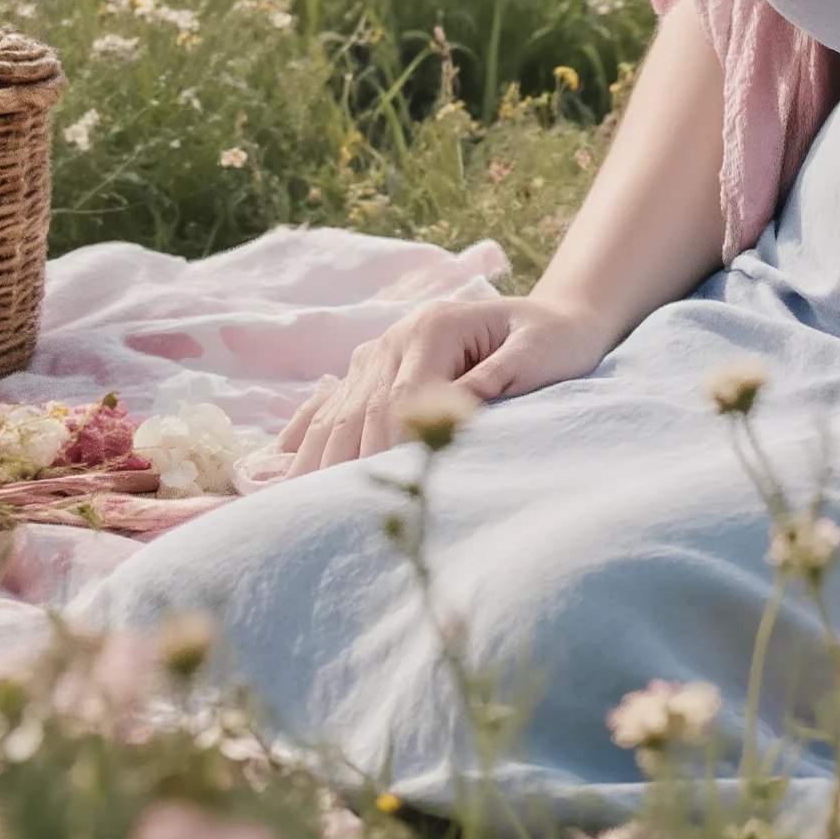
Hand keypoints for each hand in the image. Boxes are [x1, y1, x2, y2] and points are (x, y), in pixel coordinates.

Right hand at [274, 294, 615, 474]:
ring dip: (316, 456)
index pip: (397, 396)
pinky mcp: (378, 365)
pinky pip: (333, 399)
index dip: (383, 447)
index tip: (371, 494)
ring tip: (292, 506)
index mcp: (436, 326)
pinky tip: (280, 462)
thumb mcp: (537, 355)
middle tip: (319, 518)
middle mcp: (399, 334)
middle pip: (359, 406)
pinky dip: (308, 429)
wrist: (558, 320)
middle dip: (340, 463)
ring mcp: (383, 349)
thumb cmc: (554, 342)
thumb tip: (452, 409)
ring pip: (339, 407)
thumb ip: (494, 380)